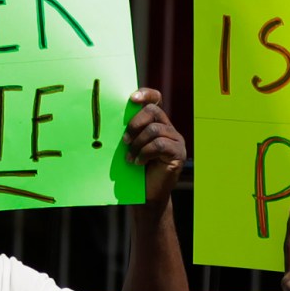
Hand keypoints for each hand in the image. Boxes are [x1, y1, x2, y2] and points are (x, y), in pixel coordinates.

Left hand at [125, 87, 185, 208]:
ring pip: (155, 129)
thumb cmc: (135, 171)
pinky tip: (138, 163)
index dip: (145, 94)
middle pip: (153, 111)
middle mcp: (168, 128)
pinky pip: (159, 145)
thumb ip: (129, 132)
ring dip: (137, 144)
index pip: (155, 100)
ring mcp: (176, 140)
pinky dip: (145, 153)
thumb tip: (110, 118)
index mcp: (156, 123)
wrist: (147, 196)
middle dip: (135, 123)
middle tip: (124, 140)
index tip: (131, 99)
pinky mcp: (178, 153)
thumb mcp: (130, 147)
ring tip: (130, 157)